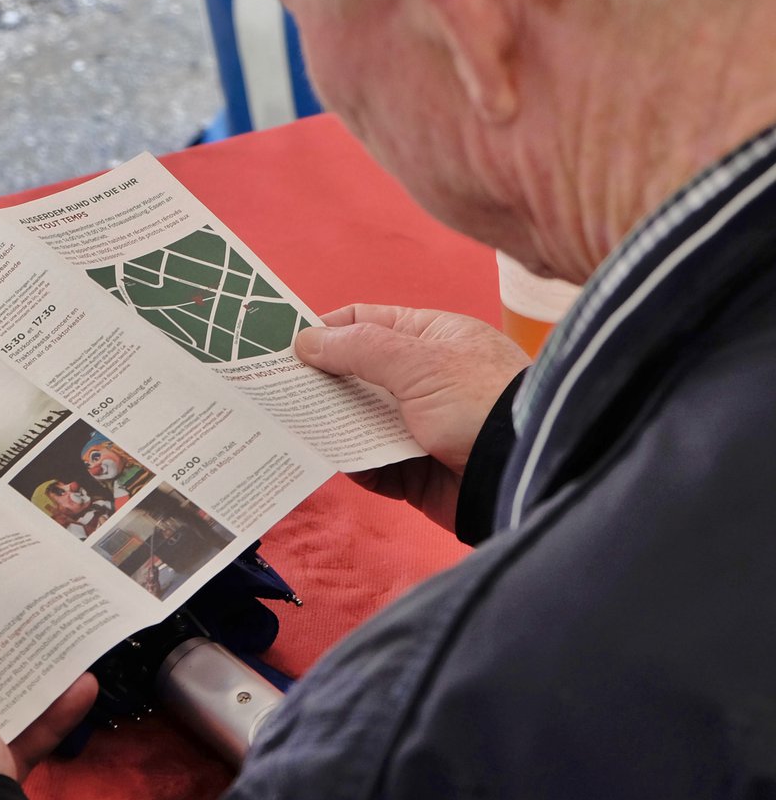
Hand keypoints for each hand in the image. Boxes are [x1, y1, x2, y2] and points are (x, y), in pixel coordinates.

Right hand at [294, 305, 526, 530]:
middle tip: (275, 386)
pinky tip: (324, 456)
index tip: (285, 345)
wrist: (523, 477)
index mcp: (433, 339)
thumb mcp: (419, 362)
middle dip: (319, 381)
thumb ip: (358, 348)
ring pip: (356, 419)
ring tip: (289, 421)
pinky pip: (369, 464)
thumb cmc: (482, 403)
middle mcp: (424, 380)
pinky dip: (348, 461)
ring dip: (328, 422)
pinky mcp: (414, 471)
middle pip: (356, 374)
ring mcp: (418, 427)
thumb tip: (305, 341)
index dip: (325, 331)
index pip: (367, 323)